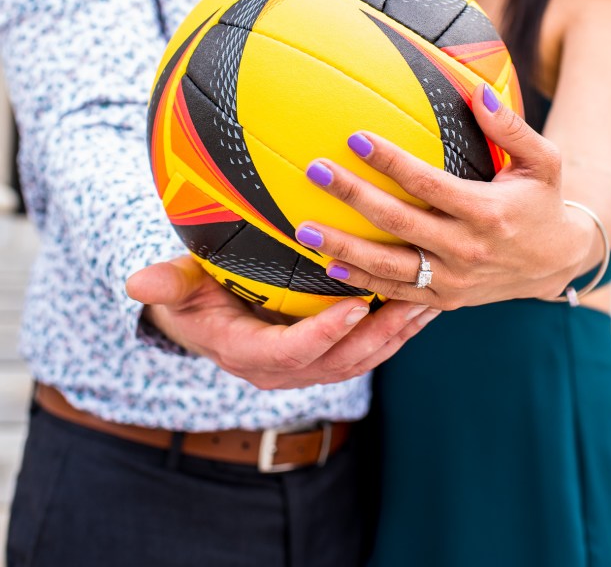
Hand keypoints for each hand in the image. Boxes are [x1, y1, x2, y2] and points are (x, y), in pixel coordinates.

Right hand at [126, 256, 438, 388]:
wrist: (206, 320)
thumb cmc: (192, 295)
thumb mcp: (177, 287)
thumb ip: (166, 284)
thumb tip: (136, 281)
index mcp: (247, 355)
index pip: (289, 354)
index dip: (323, 335)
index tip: (354, 305)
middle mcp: (283, 370)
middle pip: (340, 361)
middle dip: (381, 336)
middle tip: (414, 301)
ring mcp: (309, 366)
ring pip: (362, 358)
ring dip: (399, 333)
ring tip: (432, 300)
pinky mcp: (328, 355)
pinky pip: (367, 347)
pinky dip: (397, 328)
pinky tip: (424, 299)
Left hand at [295, 84, 595, 309]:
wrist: (558, 263)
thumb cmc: (544, 200)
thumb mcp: (543, 160)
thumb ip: (510, 128)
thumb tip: (480, 91)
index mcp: (487, 212)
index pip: (427, 184)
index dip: (390, 160)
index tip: (355, 137)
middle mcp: (466, 249)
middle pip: (398, 222)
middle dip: (353, 195)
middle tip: (315, 171)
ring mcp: (453, 280)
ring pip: (388, 266)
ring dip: (343, 248)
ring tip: (303, 228)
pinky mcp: (445, 300)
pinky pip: (396, 293)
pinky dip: (361, 283)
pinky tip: (327, 267)